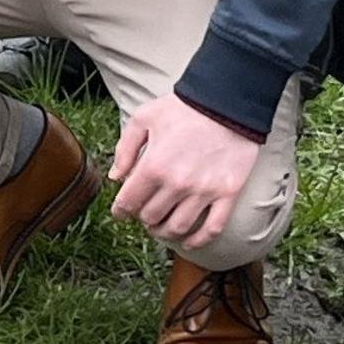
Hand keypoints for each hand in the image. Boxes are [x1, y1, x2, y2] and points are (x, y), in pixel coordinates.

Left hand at [109, 93, 257, 252]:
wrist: (227, 102)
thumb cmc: (184, 108)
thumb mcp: (144, 118)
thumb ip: (125, 148)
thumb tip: (116, 177)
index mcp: (154, 165)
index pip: (129, 202)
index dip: (120, 210)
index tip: (120, 211)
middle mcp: (178, 184)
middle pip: (151, 218)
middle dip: (142, 218)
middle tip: (144, 211)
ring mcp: (204, 192)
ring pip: (178, 228)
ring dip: (164, 231)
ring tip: (161, 225)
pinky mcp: (227, 194)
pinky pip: (212, 229)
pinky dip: (198, 241)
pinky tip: (188, 241)